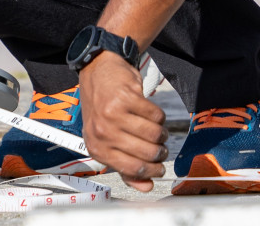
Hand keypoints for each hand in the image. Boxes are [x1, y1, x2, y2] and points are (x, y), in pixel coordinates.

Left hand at [77, 53, 167, 192]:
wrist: (97, 72)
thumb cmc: (103, 109)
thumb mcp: (107, 140)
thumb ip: (126, 167)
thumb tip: (147, 187)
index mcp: (97, 148)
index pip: (132, 169)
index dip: (151, 171)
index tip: (160, 169)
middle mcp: (103, 132)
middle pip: (147, 153)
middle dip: (160, 153)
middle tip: (161, 147)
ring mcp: (113, 114)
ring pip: (154, 134)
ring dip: (161, 134)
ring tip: (157, 130)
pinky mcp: (126, 97)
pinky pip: (157, 115)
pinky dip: (159, 115)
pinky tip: (150, 113)